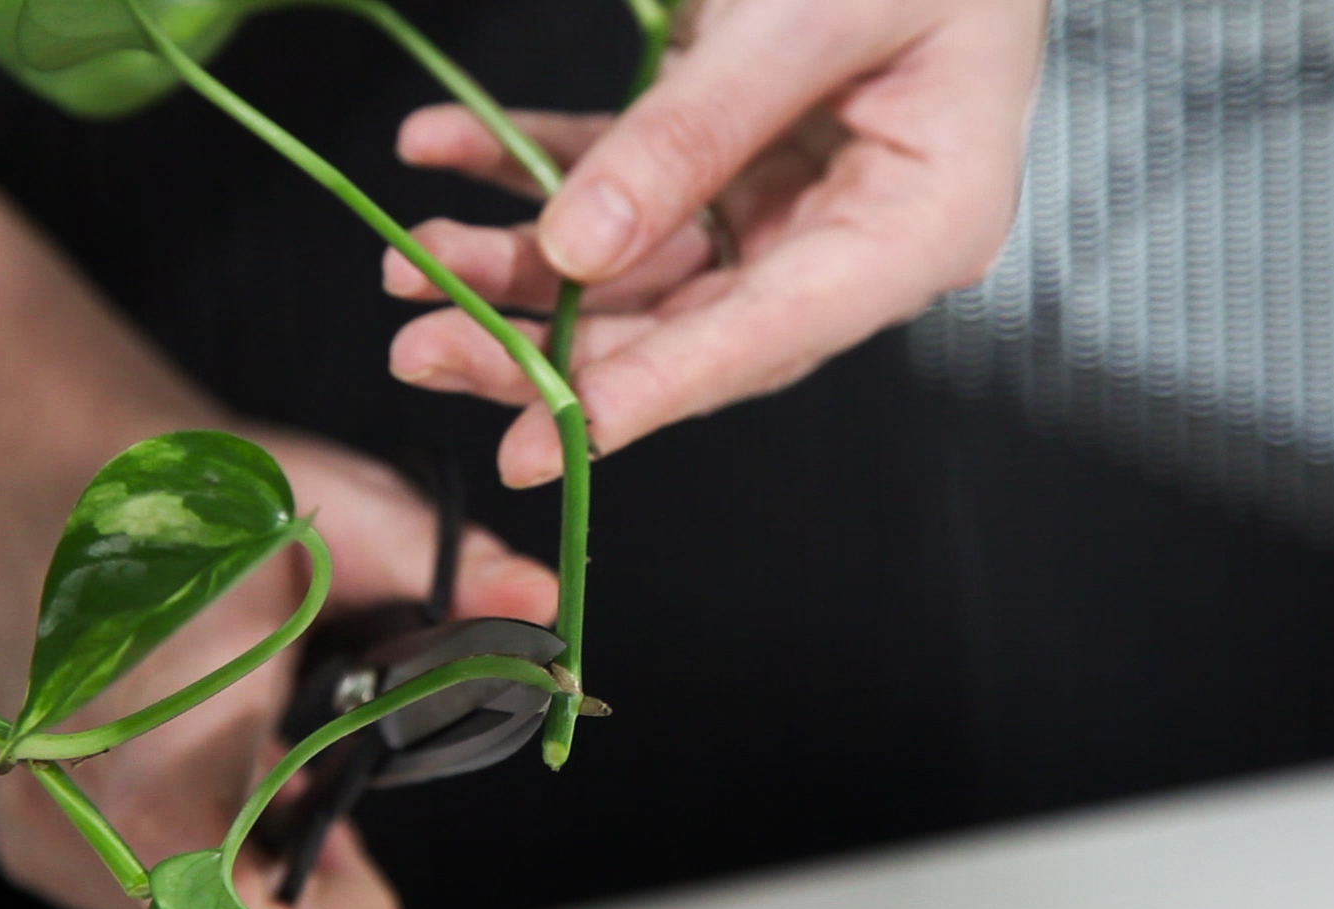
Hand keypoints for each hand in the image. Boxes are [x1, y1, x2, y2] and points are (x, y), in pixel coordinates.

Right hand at [0, 184, 556, 908]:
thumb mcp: (324, 505)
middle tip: (344, 824)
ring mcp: (42, 820)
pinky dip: (203, 855)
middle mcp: (77, 800)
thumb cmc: (164, 482)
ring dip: (254, 871)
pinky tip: (232, 780)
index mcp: (152, 733)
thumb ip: (443, 569)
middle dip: (306, 894)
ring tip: (284, 775)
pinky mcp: (29, 824)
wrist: (23, 455)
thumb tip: (541, 602)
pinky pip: (138, 886)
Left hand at [384, 0, 1047, 486]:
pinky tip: (446, 151)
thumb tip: (580, 244)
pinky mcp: (734, 154)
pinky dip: (531, 165)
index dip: (652, 391)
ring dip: (520, 265)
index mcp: (919, 223)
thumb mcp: (806, 14)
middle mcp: (851, 234)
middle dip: (548, 346)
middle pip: (686, 324)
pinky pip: (619, 178)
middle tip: (427, 352)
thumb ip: (696, 131)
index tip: (549, 440)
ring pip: (636, 268)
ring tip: (414, 263)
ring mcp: (788, 197)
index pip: (770, 335)